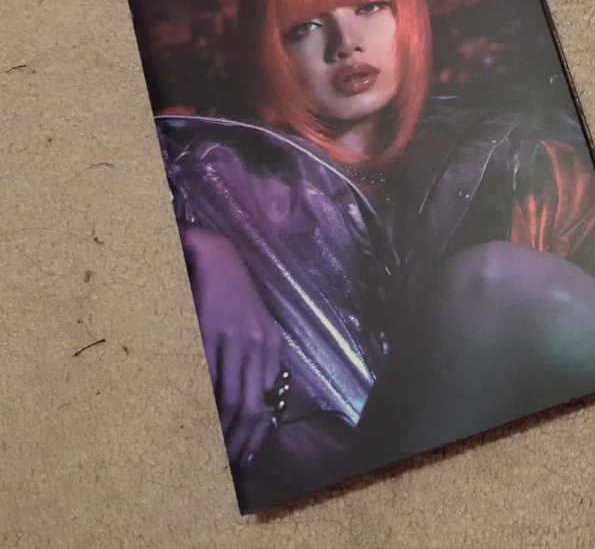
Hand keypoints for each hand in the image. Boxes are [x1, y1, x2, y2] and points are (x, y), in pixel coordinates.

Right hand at [179, 226, 281, 464]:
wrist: (217, 259)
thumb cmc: (232, 298)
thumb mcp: (254, 328)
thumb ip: (257, 360)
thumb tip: (254, 396)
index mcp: (271, 347)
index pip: (267, 401)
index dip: (257, 432)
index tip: (247, 456)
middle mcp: (259, 346)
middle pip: (251, 406)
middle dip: (239, 439)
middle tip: (225, 464)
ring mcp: (236, 340)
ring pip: (229, 397)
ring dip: (219, 427)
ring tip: (208, 451)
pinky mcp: (211, 333)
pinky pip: (207, 377)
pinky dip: (200, 402)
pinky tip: (193, 419)